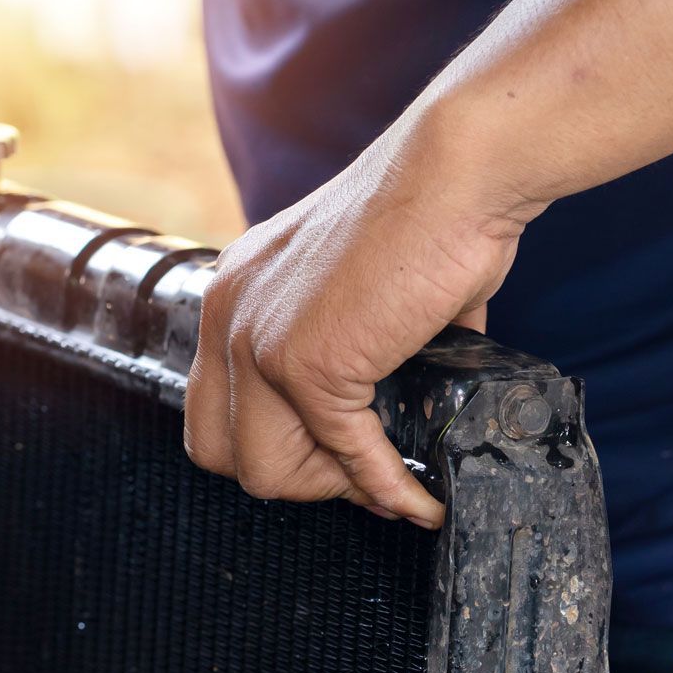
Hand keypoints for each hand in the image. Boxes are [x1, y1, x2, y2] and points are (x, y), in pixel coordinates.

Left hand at [184, 113, 529, 527]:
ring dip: (336, 491)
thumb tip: (386, 410)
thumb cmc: (432, 212)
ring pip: (267, 470)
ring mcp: (259, 341)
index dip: (273, 444)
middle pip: (219, 450)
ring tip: (391, 485)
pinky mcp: (309, 365)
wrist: (458, 172)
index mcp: (233, 289)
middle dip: (293, 477)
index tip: (335, 454)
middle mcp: (227, 312)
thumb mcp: (358, 282)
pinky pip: (345, 456)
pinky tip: (422, 500)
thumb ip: (352, 343)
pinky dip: (389, 489)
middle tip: (358, 474)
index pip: (214, 405)